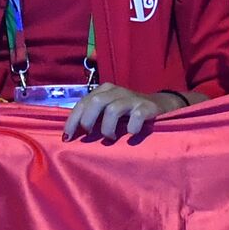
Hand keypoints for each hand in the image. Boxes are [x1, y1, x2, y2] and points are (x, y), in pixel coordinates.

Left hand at [62, 84, 183, 139]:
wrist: (161, 105)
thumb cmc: (129, 112)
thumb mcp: (109, 110)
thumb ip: (93, 116)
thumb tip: (71, 133)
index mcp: (104, 91)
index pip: (83, 103)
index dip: (73, 120)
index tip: (67, 137)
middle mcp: (117, 91)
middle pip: (95, 102)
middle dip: (88, 121)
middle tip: (90, 135)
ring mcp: (133, 98)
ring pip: (113, 110)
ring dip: (108, 128)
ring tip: (110, 138)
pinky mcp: (148, 106)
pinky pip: (136, 116)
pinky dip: (131, 128)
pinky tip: (130, 135)